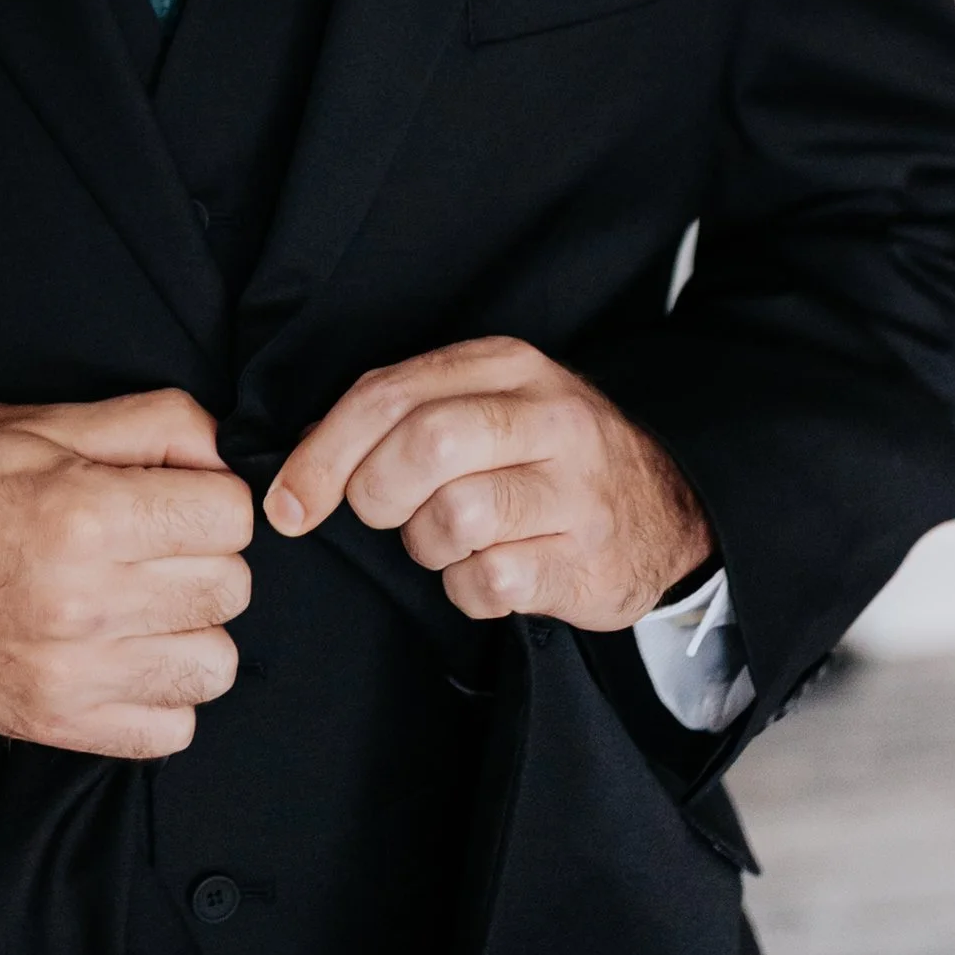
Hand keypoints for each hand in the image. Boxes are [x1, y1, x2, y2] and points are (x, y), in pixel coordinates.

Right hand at [0, 388, 254, 758]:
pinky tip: (124, 656)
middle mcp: (85, 601)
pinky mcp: (56, 725)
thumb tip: (225, 450)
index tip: (172, 499)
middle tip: (150, 546)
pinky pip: (171, 729)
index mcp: (82, 513)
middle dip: (201, 557)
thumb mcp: (33, 422)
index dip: (208, 496)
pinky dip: (160, 695)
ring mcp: (72, 674)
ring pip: (213, 662)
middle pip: (229, 586)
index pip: (230, 514)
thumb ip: (145, 424)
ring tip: (141, 604)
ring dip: (189, 630)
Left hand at [264, 337, 708, 629]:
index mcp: (509, 366)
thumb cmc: (548, 458)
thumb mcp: (488, 405)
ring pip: (452, 518)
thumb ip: (404, 412)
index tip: (288, 502)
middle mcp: (551, 419)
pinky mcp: (584, 561)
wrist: (666, 512)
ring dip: (426, 545)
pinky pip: (486, 581)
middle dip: (375, 493)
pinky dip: (466, 588)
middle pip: (423, 446)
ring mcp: (574, 492)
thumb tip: (305, 456)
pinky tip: (488, 571)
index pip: (391, 394)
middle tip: (383, 514)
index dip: (323, 453)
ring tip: (450, 540)